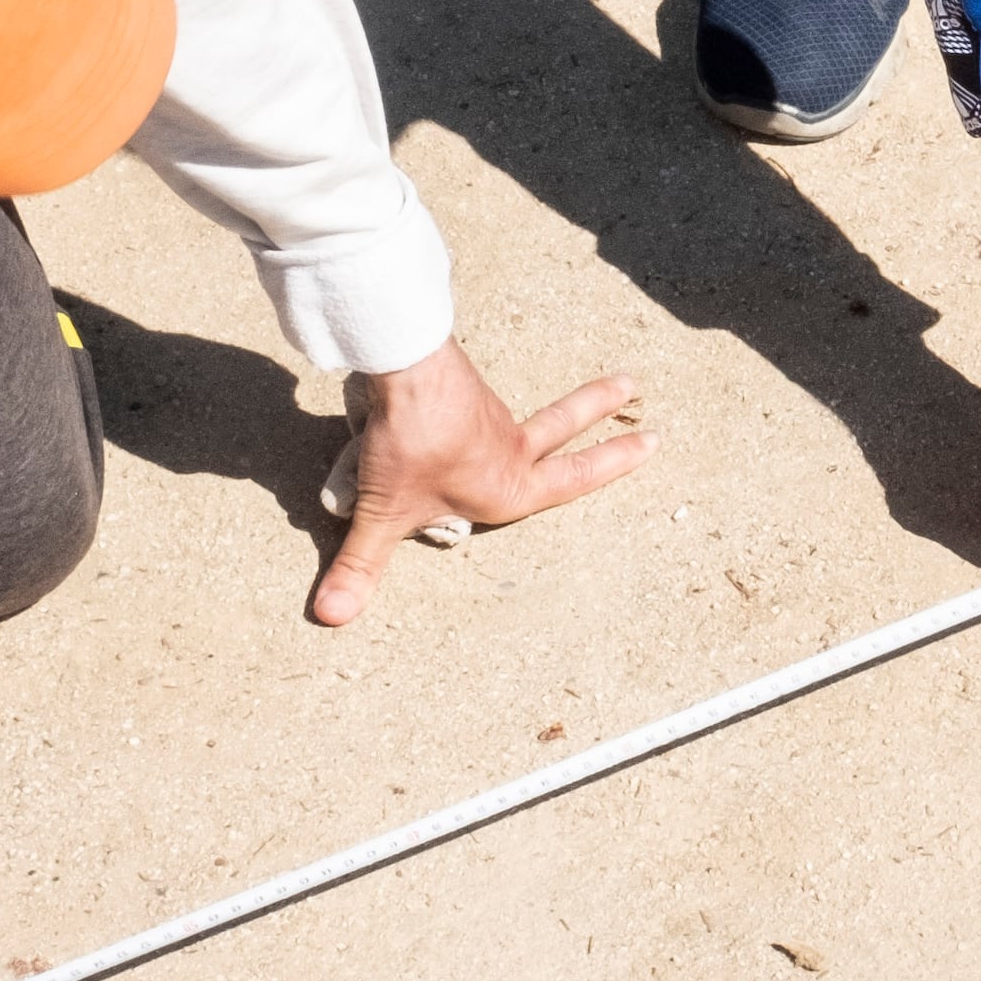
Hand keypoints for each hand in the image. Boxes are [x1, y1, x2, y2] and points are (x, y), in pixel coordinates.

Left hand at [311, 343, 648, 625]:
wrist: (403, 366)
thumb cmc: (410, 442)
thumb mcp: (383, 511)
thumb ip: (360, 564)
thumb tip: (333, 615)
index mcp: (508, 486)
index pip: (571, 480)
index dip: (611, 464)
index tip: (648, 441)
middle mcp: (508, 449)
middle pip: (564, 425)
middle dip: (599, 409)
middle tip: (632, 385)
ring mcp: (488, 415)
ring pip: (510, 420)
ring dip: (532, 412)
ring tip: (531, 405)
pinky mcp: (464, 390)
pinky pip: (470, 410)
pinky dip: (469, 413)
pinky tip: (450, 414)